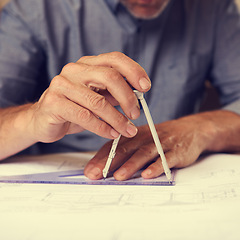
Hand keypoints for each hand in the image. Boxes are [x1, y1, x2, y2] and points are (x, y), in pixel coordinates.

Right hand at [28, 52, 150, 142]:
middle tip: (136, 114)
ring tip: (127, 130)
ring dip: (117, 119)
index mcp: (87, 65)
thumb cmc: (74, 108)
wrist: (43, 120)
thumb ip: (114, 94)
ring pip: (97, 101)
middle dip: (128, 98)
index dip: (134, 71)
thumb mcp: (97, 98)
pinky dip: (102, 128)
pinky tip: (111, 134)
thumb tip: (138, 96)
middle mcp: (74, 70)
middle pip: (109, 77)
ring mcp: (62, 85)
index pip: (115, 59)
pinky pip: (84, 116)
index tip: (146, 87)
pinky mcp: (53, 103)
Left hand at [84, 114, 211, 180]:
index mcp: (135, 134)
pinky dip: (156, 167)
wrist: (190, 130)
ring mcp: (161, 143)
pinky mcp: (175, 151)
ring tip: (119, 176)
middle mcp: (145, 137)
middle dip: (109, 163)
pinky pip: (165, 159)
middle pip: (125, 149)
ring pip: (143, 154)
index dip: (100, 158)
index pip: (114, 145)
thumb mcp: (143, 139)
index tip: (89, 171)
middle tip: (96, 175)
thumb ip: (127, 150)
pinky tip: (148, 174)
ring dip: (131, 165)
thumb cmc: (161, 137)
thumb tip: (105, 166)